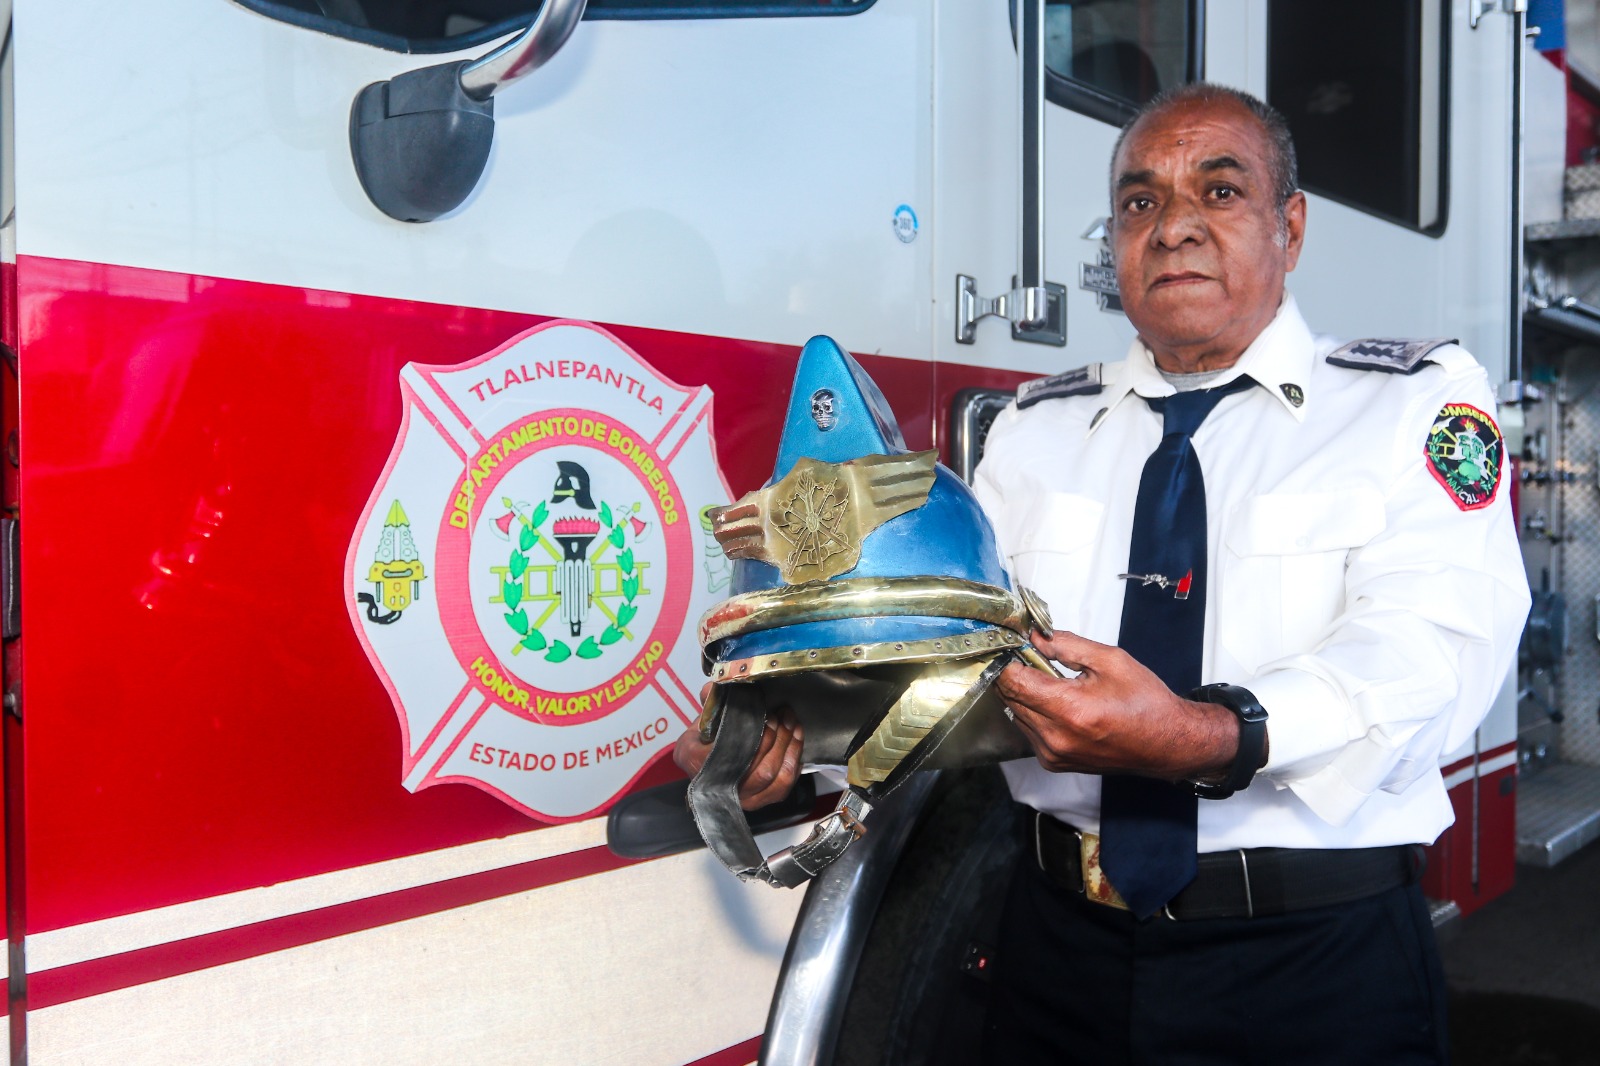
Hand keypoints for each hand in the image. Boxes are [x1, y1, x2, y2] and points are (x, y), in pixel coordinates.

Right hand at [673, 692, 803, 810]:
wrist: (703, 762)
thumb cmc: (704, 739)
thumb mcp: (702, 717)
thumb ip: (711, 699)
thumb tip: (720, 685)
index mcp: (697, 761)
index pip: (732, 752)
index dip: (756, 735)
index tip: (767, 716)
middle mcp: (719, 787)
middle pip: (759, 768)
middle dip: (778, 737)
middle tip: (783, 715)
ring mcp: (740, 798)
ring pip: (773, 777)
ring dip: (788, 747)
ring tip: (792, 723)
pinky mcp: (757, 801)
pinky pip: (782, 787)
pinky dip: (793, 762)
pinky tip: (796, 742)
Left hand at [995, 630, 1238, 780]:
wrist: (1166, 743)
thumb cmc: (1145, 702)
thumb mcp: (1110, 660)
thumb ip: (1066, 645)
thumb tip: (1034, 637)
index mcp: (1069, 710)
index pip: (1013, 681)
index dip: (1007, 659)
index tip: (1010, 645)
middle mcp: (1055, 737)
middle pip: (1010, 698)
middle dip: (1015, 673)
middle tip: (1029, 656)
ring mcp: (1052, 754)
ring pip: (1016, 714)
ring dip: (1024, 695)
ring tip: (1049, 681)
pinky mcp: (1053, 762)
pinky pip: (1028, 731)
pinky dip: (1034, 714)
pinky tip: (1056, 703)